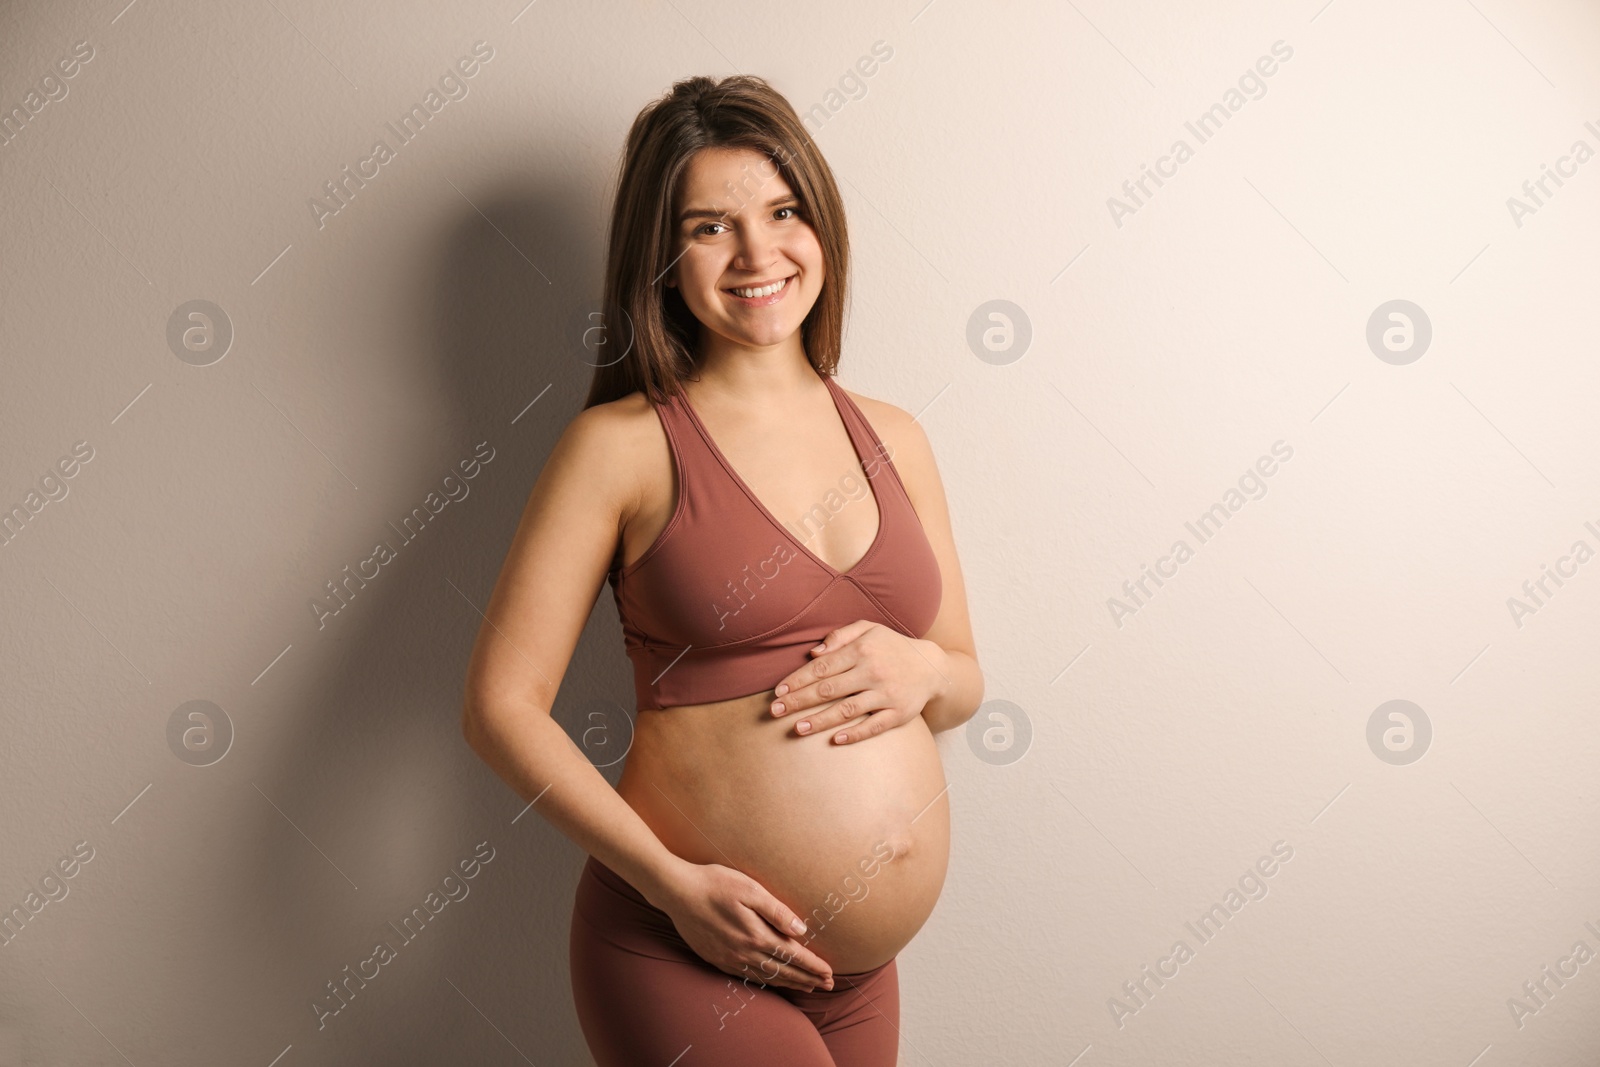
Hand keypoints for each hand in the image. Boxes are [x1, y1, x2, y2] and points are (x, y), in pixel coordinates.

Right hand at [653, 860, 834, 992]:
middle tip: (827, 985)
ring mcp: (729, 958)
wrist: (676, 892)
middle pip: (783, 971)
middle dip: (807, 978)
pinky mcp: (717, 959)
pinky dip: (765, 981)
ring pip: (766, 977)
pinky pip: (747, 976)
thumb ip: (777, 911)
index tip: (829, 973)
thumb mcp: (750, 889)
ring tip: (806, 986)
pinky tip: (771, 980)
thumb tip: (800, 931)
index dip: (813, 965)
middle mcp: (744, 952)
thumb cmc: (714, 883)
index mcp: (756, 934)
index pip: (793, 955)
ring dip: (789, 982)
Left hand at [769, 620, 946, 744]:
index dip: (798, 680)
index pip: (822, 667)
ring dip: (820, 720)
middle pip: (829, 689)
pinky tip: (835, 740)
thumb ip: (840, 636)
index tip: (778, 692)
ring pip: (847, 710)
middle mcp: (873, 671)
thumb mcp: (869, 629)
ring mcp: (886, 694)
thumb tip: (813, 654)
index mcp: (862, 650)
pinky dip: (855, 734)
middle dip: (799, 701)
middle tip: (775, 711)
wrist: (932, 666)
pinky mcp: (899, 713)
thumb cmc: (892, 647)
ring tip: (797, 729)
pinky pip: (874, 726)